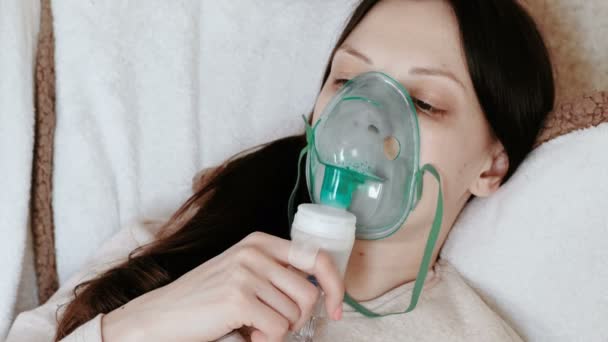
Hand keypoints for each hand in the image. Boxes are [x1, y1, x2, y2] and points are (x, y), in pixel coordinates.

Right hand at [101, 232, 344, 341]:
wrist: (161, 316)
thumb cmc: (205, 300)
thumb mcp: (243, 272)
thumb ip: (277, 273)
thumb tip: (322, 290)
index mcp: (260, 241)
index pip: (317, 258)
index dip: (335, 286)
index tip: (336, 309)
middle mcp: (255, 251)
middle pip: (309, 293)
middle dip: (300, 319)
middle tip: (277, 327)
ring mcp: (246, 272)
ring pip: (295, 314)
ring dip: (279, 331)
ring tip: (253, 328)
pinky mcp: (238, 298)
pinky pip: (278, 329)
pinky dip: (267, 340)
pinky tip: (247, 335)